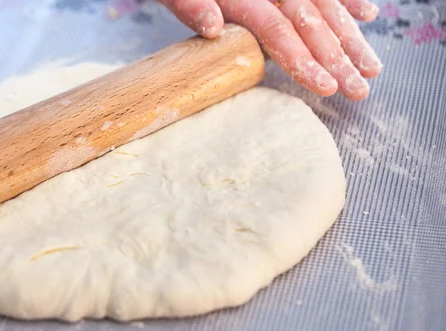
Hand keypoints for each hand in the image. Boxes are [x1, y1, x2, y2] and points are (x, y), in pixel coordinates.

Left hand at [160, 0, 381, 99]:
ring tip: (372, 66)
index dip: (303, 59)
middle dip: (338, 58)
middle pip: (310, 23)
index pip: (277, 32)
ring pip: (324, 7)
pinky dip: (346, 1)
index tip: (327, 86)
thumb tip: (212, 29)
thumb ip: (191, 5)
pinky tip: (367, 15)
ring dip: (349, 36)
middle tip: (360, 89)